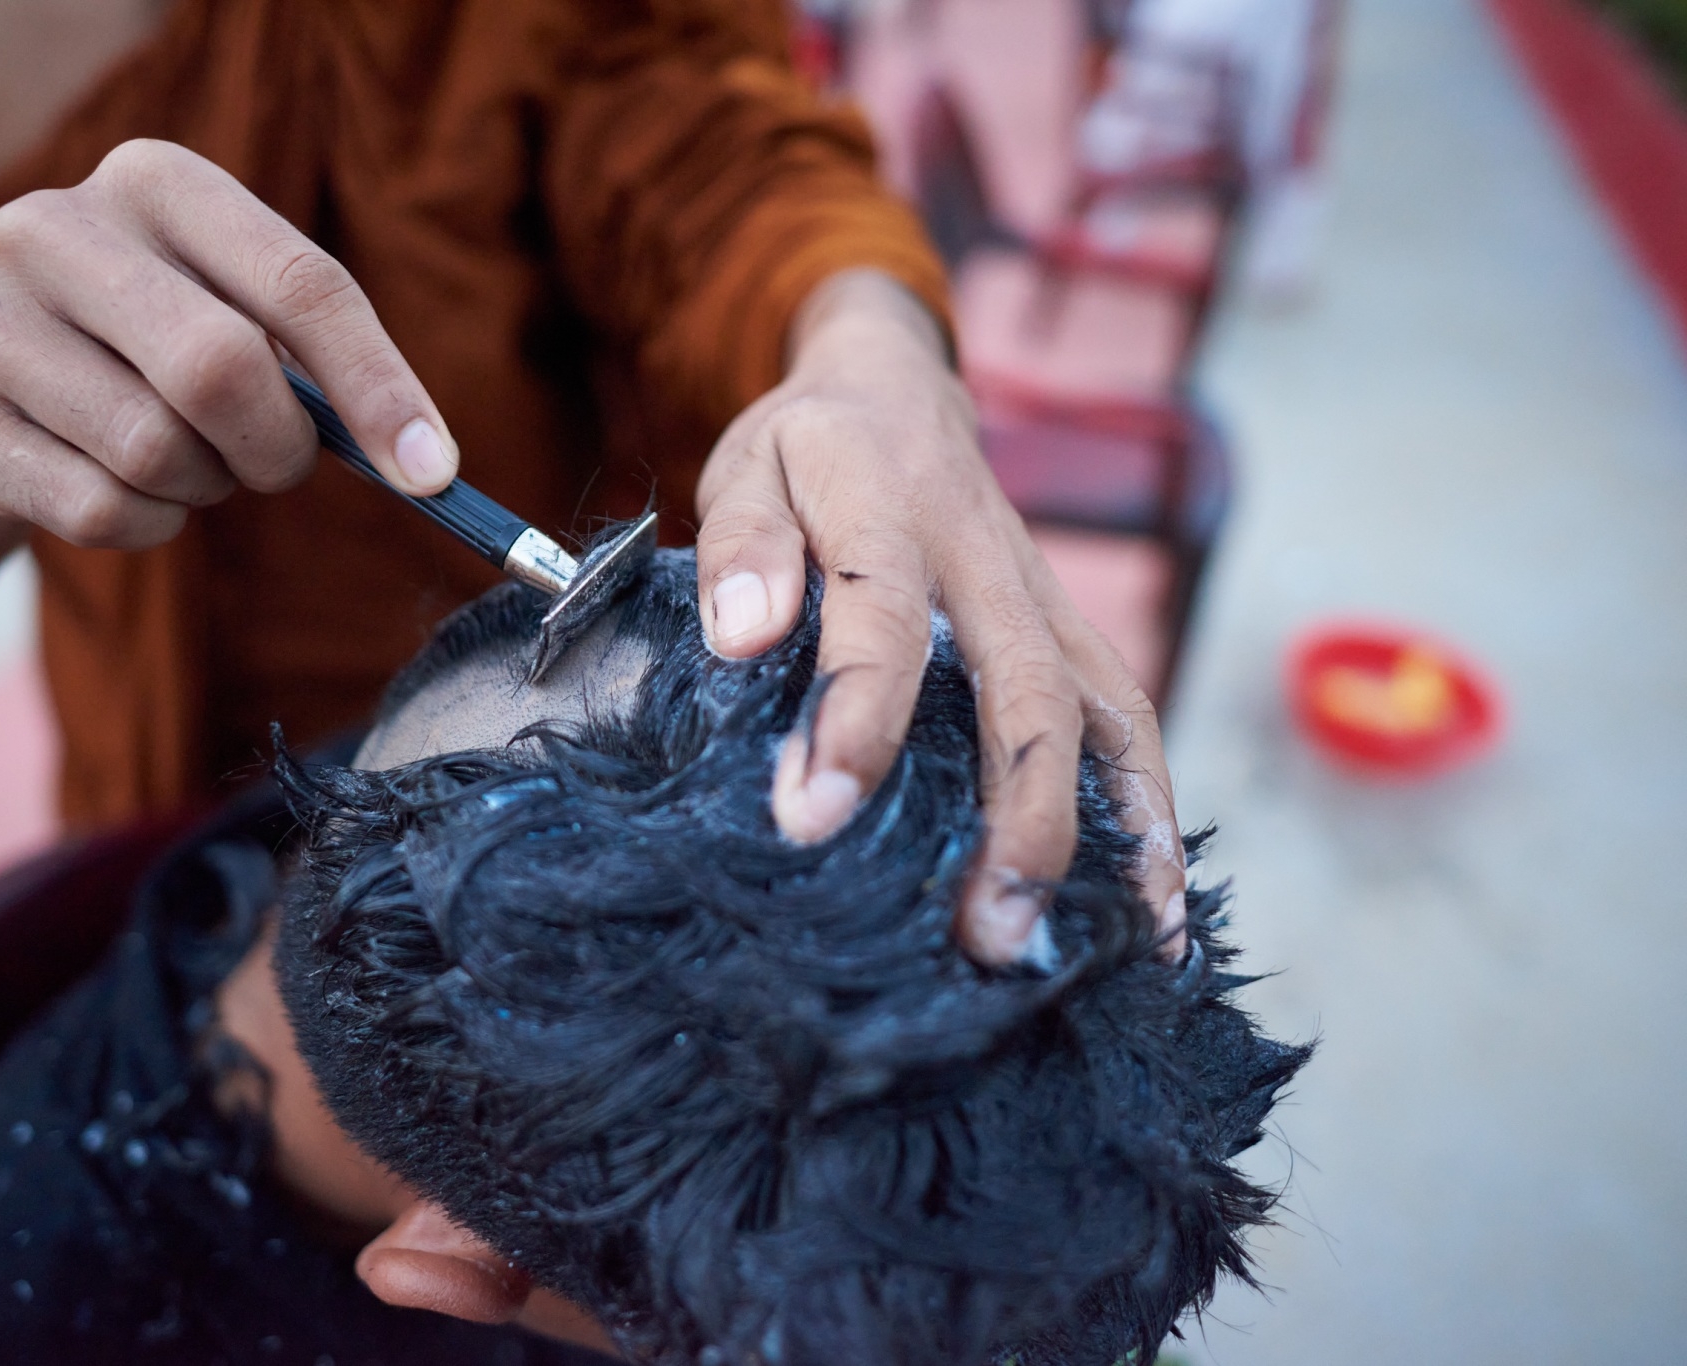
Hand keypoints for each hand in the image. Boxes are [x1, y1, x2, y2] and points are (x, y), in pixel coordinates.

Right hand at [0, 140, 458, 547]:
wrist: (6, 384)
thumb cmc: (165, 345)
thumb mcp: (243, 312)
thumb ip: (329, 368)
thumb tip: (426, 466)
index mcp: (152, 180)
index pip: (299, 283)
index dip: (377, 386)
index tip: (433, 473)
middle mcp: (50, 228)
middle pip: (218, 368)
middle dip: (276, 446)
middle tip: (277, 463)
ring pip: (154, 451)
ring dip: (203, 487)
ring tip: (188, 459)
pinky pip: (98, 510)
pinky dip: (147, 526)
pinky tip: (132, 490)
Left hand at [694, 269, 1186, 964]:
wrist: (897, 392)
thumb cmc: (806, 451)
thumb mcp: (747, 468)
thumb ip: (742, 546)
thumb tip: (742, 633)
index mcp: (889, 510)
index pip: (882, 619)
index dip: (853, 718)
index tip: (810, 818)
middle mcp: (987, 561)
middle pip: (1027, 693)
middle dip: (1019, 819)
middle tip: (987, 934)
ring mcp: (1044, 600)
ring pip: (1103, 715)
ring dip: (1112, 832)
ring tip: (1116, 946)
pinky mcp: (1072, 633)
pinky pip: (1128, 721)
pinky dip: (1153, 813)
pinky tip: (1157, 911)